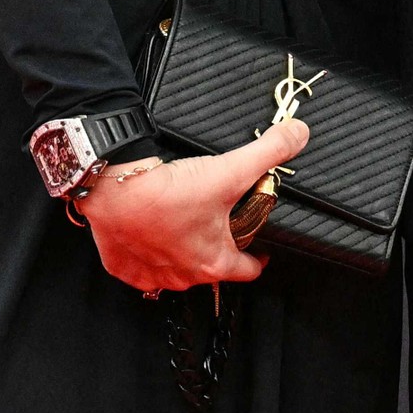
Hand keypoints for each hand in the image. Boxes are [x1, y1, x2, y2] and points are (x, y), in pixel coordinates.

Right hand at [74, 119, 309, 292]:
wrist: (113, 189)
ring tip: (182, 223)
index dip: (257, 259)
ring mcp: (150, 275)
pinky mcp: (121, 267)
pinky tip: (149, 231)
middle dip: (216, 248)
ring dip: (180, 251)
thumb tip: (298, 135)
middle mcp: (183, 277)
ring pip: (174, 269)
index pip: (247, 271)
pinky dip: (146, 251)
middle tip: (217, 222)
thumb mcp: (229, 169)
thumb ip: (269, 152)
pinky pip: (139, 266)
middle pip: (209, 268)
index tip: (260, 250)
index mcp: (213, 263)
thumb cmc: (168, 191)